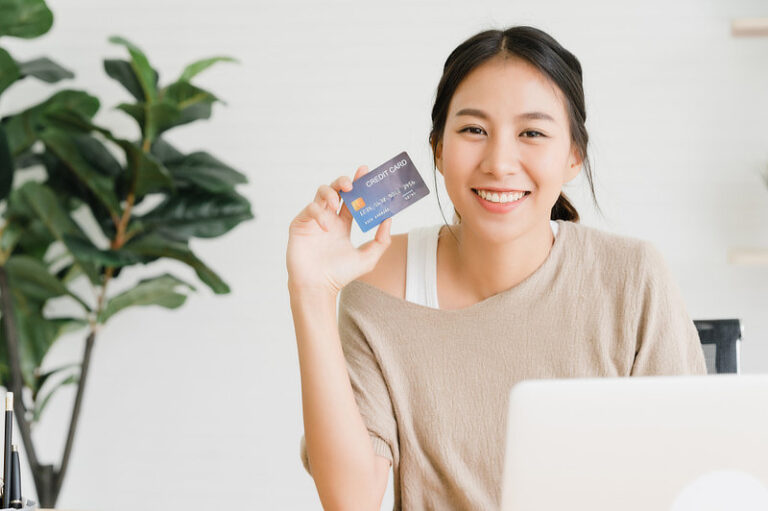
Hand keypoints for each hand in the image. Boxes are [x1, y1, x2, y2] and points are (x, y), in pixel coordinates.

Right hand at [286, 165, 391, 296]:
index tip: (366, 172)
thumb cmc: (340, 275)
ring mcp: (314, 221)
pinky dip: (319, 214)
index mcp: (343, 225)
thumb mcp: (368, 258)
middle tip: (352, 183)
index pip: (352, 200)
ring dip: (330, 192)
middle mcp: (329, 220)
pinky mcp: (300, 224)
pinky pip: (310, 209)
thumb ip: (381, 241)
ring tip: (337, 200)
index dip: (359, 185)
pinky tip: (326, 227)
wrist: (318, 287)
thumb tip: (389, 220)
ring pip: (321, 193)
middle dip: (344, 181)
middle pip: (336, 190)